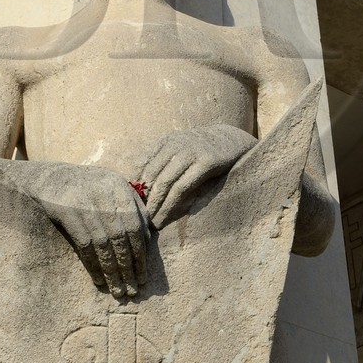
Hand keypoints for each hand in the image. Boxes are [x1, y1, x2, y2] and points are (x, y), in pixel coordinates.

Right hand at [21, 164, 150, 298]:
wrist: (51, 177)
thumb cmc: (89, 187)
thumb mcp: (113, 188)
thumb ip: (133, 207)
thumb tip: (150, 237)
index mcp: (119, 188)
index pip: (135, 226)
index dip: (140, 254)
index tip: (142, 276)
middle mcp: (104, 194)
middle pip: (120, 238)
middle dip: (128, 267)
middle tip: (132, 290)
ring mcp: (84, 203)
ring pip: (103, 244)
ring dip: (112, 271)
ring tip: (118, 290)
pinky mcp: (67, 212)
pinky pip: (84, 245)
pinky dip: (93, 265)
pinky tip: (99, 280)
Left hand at [141, 125, 255, 227]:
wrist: (232, 140)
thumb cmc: (202, 150)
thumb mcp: (181, 149)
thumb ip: (163, 162)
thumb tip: (138, 184)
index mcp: (166, 141)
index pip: (143, 164)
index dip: (135, 185)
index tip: (130, 203)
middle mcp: (176, 144)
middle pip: (152, 175)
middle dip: (145, 199)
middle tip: (139, 218)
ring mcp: (191, 152)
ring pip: (166, 183)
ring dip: (156, 205)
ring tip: (152, 222)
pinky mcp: (206, 163)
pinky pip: (183, 187)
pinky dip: (172, 204)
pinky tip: (167, 216)